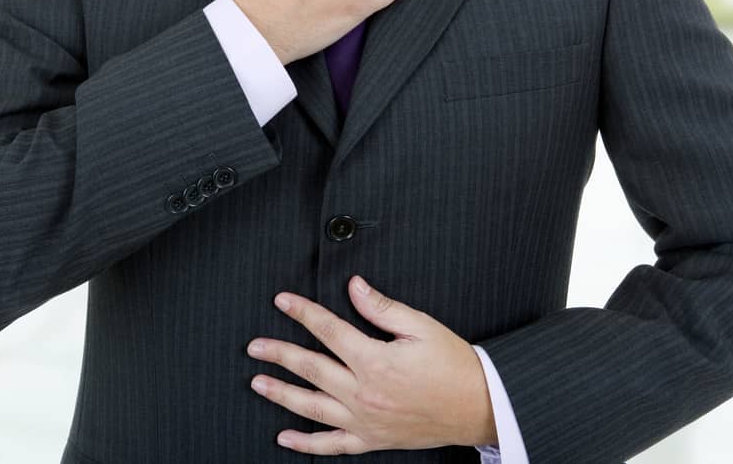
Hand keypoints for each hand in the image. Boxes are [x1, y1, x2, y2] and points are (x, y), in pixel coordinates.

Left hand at [246, 276, 498, 453]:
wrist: (478, 406)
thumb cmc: (453, 365)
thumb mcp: (421, 326)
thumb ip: (383, 307)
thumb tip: (355, 287)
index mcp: (375, 360)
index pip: (328, 330)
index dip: (303, 313)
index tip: (282, 301)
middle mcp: (364, 393)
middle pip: (311, 368)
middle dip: (279, 354)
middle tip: (254, 346)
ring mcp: (365, 420)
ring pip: (312, 407)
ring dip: (282, 394)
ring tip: (257, 383)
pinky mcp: (372, 439)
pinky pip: (332, 446)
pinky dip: (306, 444)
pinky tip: (285, 438)